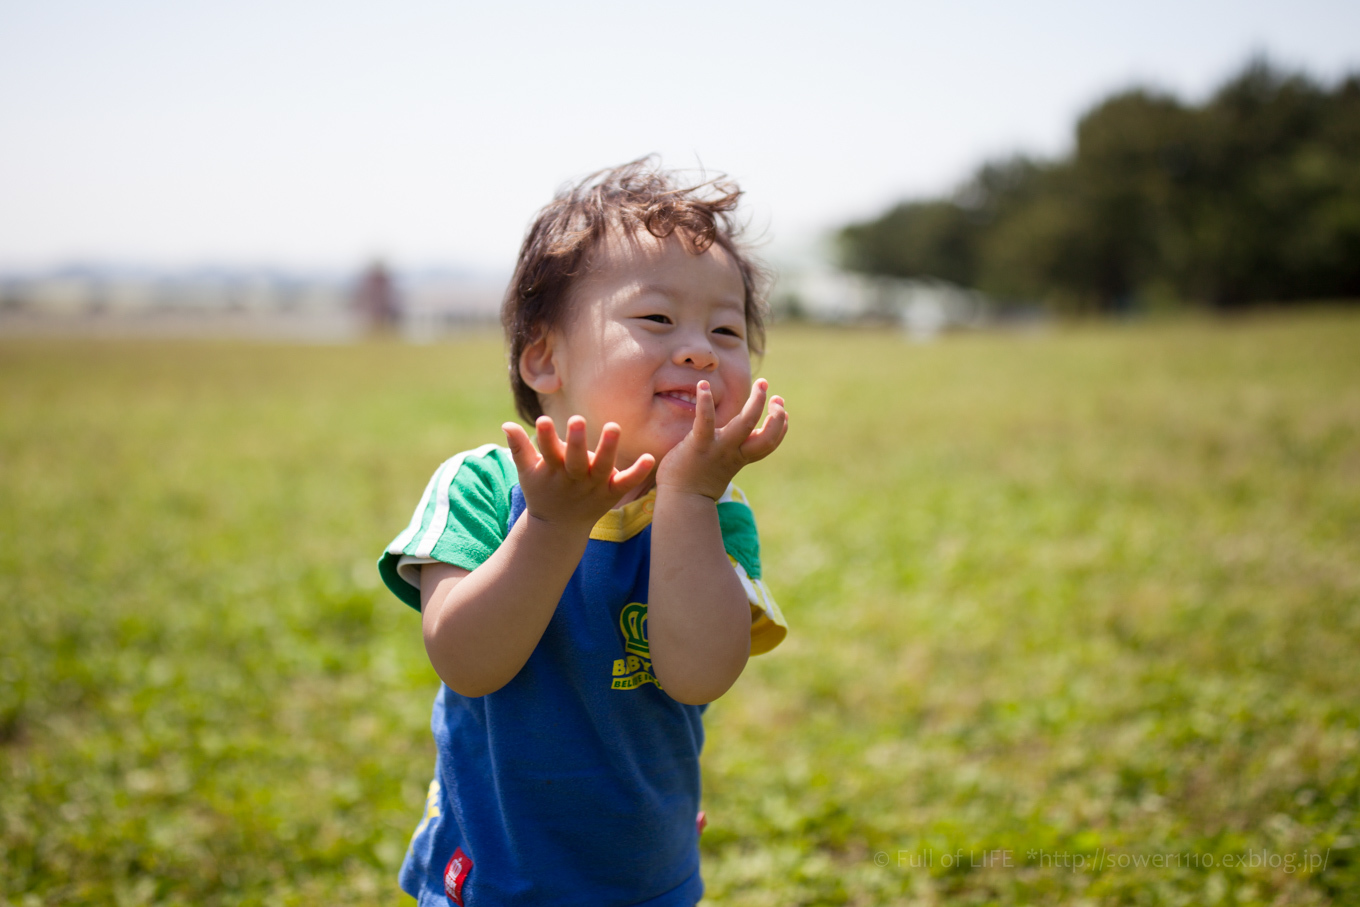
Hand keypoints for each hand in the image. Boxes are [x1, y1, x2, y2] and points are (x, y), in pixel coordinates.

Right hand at [502, 415, 654, 531]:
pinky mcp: (611, 493)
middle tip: (576, 419)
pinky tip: (649, 458)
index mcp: (552, 471)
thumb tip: (506, 424)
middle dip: (575, 442)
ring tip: (613, 426)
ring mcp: (593, 487)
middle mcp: (574, 478)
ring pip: (601, 468)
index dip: (545, 438)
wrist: (559, 528)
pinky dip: (637, 473)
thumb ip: (520, 448)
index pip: (547, 452)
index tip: (543, 420)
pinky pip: (625, 483)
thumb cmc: (542, 492)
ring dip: (607, 449)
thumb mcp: (527, 472)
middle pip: (574, 461)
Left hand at [655, 378, 787, 499]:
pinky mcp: (698, 444)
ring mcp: (718, 448)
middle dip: (777, 415)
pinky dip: (705, 402)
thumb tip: (733, 446)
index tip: (785, 414)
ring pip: (746, 424)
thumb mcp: (720, 468)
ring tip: (762, 384)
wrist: (679, 501)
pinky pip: (705, 421)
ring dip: (757, 403)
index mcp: (740, 458)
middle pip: (766, 435)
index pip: (768, 443)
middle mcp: (734, 452)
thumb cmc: (695, 484)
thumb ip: (729, 455)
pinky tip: (702, 385)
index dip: (780, 429)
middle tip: (777, 397)